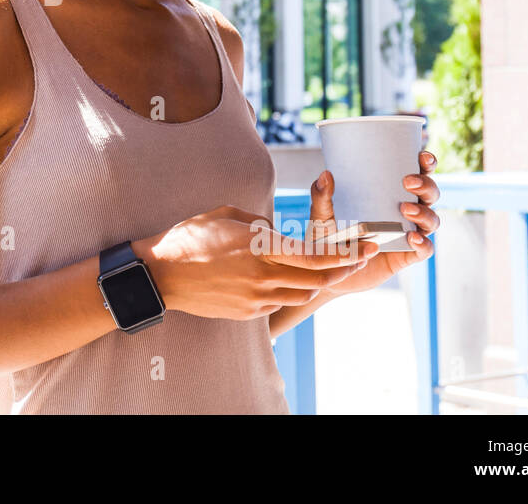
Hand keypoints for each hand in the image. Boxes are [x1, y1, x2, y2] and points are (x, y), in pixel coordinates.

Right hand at [141, 203, 376, 320]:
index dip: (346, 253)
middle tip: (358, 257)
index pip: (315, 256)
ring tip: (327, 268)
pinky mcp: (248, 312)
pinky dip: (291, 290)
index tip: (366, 245)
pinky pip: (280, 302)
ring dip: (319, 281)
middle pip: (318, 279)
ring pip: (303, 293)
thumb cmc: (191, 237)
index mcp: (260, 248)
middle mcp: (263, 276)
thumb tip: (278, 233)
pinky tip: (288, 279)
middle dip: (343, 268)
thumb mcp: (227, 216)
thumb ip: (261, 225)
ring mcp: (256, 298)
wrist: (161, 275)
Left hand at [308, 151, 439, 297]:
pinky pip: (424, 249)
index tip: (422, 156)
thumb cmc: (327, 237)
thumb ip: (322, 196)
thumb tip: (326, 174)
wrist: (327, 272)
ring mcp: (408, 234)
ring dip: (424, 212)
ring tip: (406, 209)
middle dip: (426, 184)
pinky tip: (411, 237)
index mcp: (390, 194)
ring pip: (432, 220)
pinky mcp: (406, 256)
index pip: (416, 174)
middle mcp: (405, 211)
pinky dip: (423, 243)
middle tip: (407, 181)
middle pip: (430, 194)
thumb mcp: (321, 215)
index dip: (426, 164)